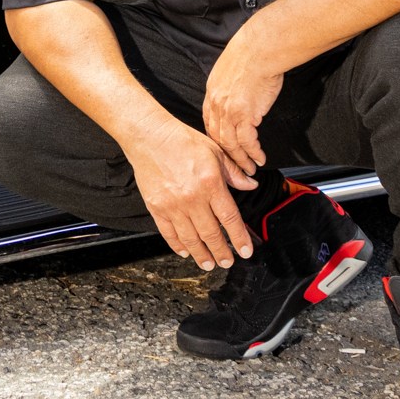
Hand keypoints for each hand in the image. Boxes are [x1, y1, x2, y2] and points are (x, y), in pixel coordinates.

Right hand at [126, 118, 257, 270]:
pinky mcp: (156, 206)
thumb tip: (250, 185)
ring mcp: (172, 205)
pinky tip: (185, 250)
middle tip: (227, 262)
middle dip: (221, 252)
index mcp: (210, 184)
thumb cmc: (180, 140)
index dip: (240, 238)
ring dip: (201, 254)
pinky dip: (177, 244)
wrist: (148, 135)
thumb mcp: (214, 151)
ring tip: (208, 263)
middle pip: (211, 234)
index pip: (230, 218)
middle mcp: (192, 198)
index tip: (245, 251)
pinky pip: (168, 232)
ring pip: (191, 238)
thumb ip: (234, 172)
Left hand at [203, 30, 283, 177]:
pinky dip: (253, 153)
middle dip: (227, 155)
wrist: (259, 51)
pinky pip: (246, 142)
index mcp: (211, 92)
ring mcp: (228, 111)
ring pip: (230, 143)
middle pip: (217, 136)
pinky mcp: (244, 115)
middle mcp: (216, 104)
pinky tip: (260, 158)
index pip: (208, 122)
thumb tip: (235, 94)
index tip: (223, 147)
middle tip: (235, 167)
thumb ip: (228, 87)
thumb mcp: (229, 71)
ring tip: (250, 168)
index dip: (216, 137)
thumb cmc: (250, 55)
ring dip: (241, 159)